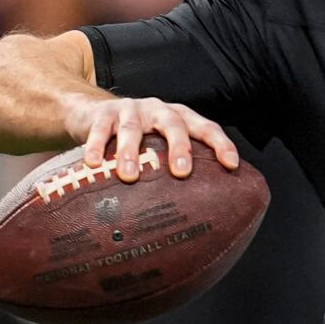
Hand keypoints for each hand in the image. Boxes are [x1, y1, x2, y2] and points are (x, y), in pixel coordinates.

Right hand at [64, 94, 239, 182]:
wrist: (93, 111)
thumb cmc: (137, 138)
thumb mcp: (159, 145)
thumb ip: (174, 167)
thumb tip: (194, 214)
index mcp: (179, 117)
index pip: (206, 127)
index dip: (220, 144)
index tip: (231, 165)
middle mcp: (158, 110)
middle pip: (173, 124)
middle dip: (179, 147)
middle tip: (181, 172)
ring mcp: (130, 110)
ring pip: (132, 128)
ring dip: (131, 152)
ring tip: (130, 176)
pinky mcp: (102, 114)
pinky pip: (99, 129)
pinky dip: (96, 146)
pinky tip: (94, 164)